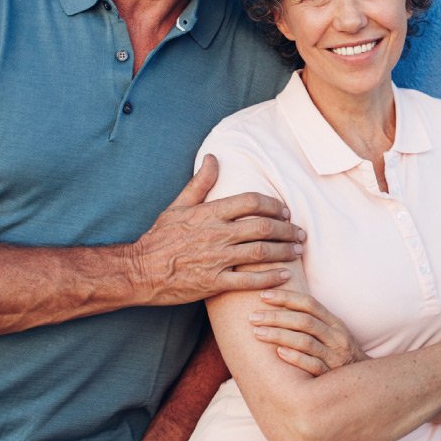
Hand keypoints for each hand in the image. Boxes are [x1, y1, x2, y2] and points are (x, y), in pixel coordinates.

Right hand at [130, 154, 304, 304]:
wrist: (140, 270)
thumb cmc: (159, 238)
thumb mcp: (177, 206)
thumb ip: (200, 183)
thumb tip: (214, 157)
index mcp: (209, 213)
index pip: (251, 202)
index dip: (273, 205)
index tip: (285, 210)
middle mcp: (216, 234)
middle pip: (263, 227)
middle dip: (287, 229)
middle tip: (300, 232)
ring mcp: (216, 259)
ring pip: (261, 253)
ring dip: (284, 251)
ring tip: (298, 250)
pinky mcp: (214, 283)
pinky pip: (249, 281)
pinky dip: (270, 278)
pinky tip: (285, 275)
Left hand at [250, 288, 367, 374]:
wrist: (367, 385)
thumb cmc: (339, 354)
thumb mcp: (332, 333)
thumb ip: (312, 320)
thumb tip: (279, 305)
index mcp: (334, 323)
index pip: (309, 304)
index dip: (286, 297)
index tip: (262, 295)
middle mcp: (336, 337)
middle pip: (304, 321)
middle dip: (276, 317)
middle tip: (252, 316)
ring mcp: (335, 357)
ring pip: (306, 342)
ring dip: (279, 335)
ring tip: (257, 333)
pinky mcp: (332, 376)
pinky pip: (313, 366)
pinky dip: (296, 358)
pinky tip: (279, 353)